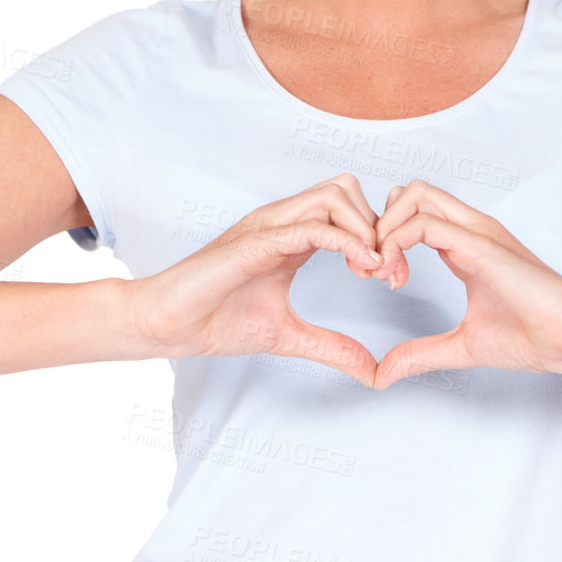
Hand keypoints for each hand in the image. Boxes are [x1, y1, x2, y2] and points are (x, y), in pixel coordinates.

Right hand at [130, 174, 386, 386]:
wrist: (168, 325)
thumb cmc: (216, 321)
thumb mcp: (288, 336)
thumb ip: (331, 347)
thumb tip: (371, 371)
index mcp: (291, 236)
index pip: (349, 211)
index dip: (379, 238)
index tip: (393, 278)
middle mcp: (282, 222)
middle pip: (347, 190)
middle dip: (378, 226)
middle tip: (387, 272)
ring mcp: (268, 227)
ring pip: (334, 196)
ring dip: (364, 228)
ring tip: (373, 269)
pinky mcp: (255, 241)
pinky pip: (309, 226)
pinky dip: (344, 240)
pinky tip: (362, 265)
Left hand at [366, 179, 561, 388]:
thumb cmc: (531, 337)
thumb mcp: (461, 346)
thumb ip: (420, 354)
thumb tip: (383, 374)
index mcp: (466, 245)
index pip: (413, 212)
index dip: (385, 239)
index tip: (380, 280)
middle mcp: (470, 230)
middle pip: (409, 192)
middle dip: (379, 225)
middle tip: (374, 271)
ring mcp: (477, 233)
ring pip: (414, 195)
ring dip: (386, 229)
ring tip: (385, 272)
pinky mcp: (481, 245)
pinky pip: (425, 223)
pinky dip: (397, 242)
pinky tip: (397, 277)